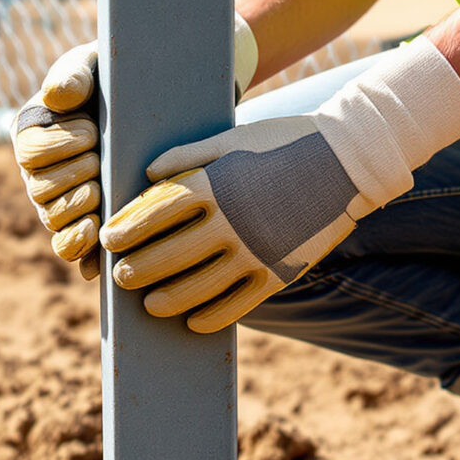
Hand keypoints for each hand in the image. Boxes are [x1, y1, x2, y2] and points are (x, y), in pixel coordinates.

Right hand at [13, 43, 104, 279]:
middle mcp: (36, 172)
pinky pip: (66, 247)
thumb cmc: (113, 82)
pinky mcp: (79, 226)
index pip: (29, 149)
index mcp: (31, 133)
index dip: (59, 145)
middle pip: (39, 189)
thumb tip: (58, 96)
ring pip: (52, 219)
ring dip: (78, 206)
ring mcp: (56, 203)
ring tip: (102, 190)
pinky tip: (96, 234)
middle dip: (74, 175)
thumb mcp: (94, 66)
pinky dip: (78, 245)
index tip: (92, 132)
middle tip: (100, 161)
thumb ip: (74, 75)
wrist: (146, 110)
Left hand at [101, 117, 366, 331]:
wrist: (351, 159)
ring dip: (168, 299)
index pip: (155, 213)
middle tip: (121, 276)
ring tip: (150, 304)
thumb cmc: (285, 142)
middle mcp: (232, 222)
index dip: (127, 229)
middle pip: (169, 255)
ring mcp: (257, 251)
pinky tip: (193, 322)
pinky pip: (237, 305)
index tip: (108, 240)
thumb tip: (147, 175)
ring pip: (199, 287)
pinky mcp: (280, 273)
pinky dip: (212, 317)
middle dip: (137, 268)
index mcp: (216, 184)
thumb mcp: (233, 137)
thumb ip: (188, 155)